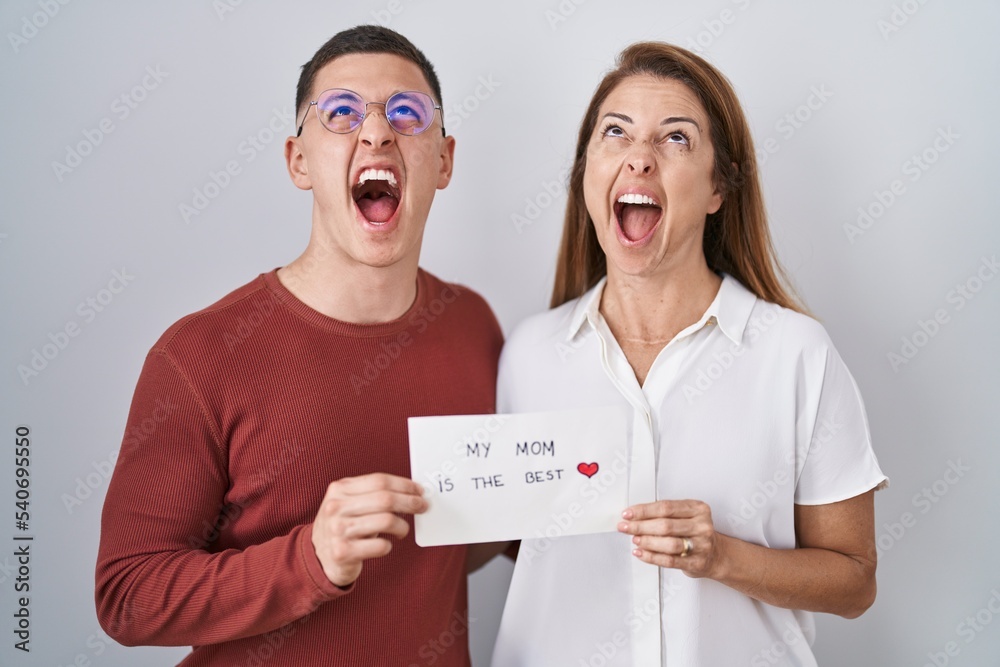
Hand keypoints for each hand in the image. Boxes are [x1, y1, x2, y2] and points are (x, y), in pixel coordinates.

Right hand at [311, 473, 427, 586]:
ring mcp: (337, 530)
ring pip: (386, 521)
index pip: (379, 481)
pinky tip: (384, 545)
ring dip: (402, 526)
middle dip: (410, 502)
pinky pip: (380, 545)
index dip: (404, 485)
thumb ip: (372, 494)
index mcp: (339, 489)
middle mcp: (335, 507)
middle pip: (385, 499)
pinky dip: (388, 545)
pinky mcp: (343, 552)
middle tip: (422, 507)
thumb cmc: (341, 526)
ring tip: (402, 530)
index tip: (419, 490)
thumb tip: (411, 492)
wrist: (317, 557)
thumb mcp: (348, 503)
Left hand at [617, 499, 722, 577]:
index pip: (666, 507)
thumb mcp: (686, 517)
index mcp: (698, 508)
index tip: (628, 513)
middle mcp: (702, 526)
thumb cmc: (695, 533)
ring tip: (634, 539)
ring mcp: (702, 545)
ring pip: (669, 543)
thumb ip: (665, 514)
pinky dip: (652, 557)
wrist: (716, 555)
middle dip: (640, 526)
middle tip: (625, 527)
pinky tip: (641, 553)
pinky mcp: (697, 563)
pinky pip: (670, 561)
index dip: (644, 510)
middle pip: (665, 525)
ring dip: (647, 542)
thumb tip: (634, 516)